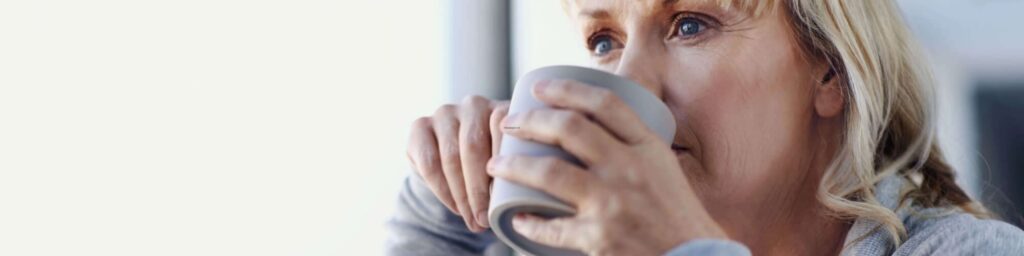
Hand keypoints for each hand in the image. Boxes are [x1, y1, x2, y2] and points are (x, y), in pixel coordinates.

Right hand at [406, 95, 509, 231]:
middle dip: (478, 188)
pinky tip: (454, 207)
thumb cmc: (496, 165)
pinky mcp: (419, 126)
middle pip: (473, 146)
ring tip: (472, 220)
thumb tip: (520, 204)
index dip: (504, 164)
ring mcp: (444, 113)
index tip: (506, 200)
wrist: (460, 161)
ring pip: (450, 156)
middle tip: (485, 219)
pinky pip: (428, 162)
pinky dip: (442, 190)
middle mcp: (473, 105)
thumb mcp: (511, 163)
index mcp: (503, 108)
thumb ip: (516, 169)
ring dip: (461, 194)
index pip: (502, 129)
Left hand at [486, 80, 727, 254]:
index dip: (567, 89)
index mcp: (647, 147)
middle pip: (569, 130)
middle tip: (508, 123)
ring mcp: (611, 203)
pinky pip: (552, 227)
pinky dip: (530, 223)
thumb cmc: (676, 214)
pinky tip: (517, 219)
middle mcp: (629, 169)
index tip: (539, 88)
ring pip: (549, 172)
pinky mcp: (598, 238)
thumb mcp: (663, 167)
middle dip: (530, 121)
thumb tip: (590, 124)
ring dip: (514, 166)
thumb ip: (632, 146)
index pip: (604, 104)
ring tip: (497, 165)